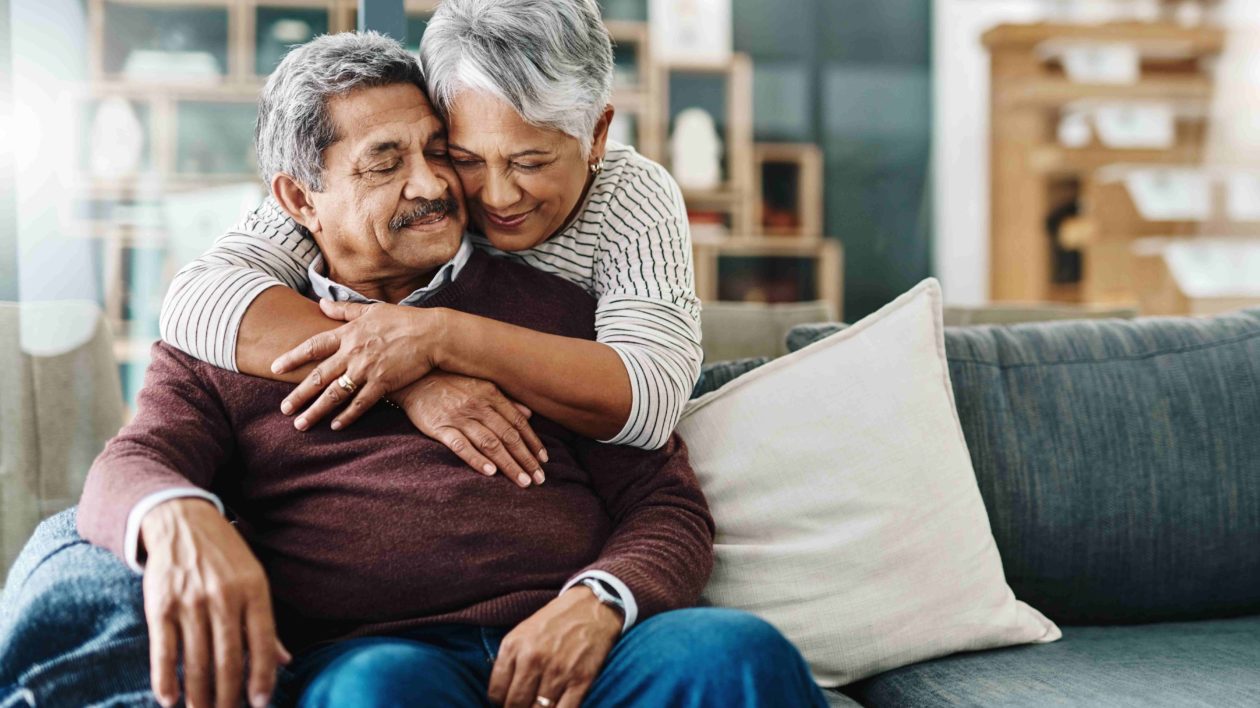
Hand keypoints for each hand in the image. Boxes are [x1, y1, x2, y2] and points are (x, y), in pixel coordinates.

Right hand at [140, 499, 290, 707]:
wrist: (181, 521)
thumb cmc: (224, 556)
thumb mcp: (254, 580)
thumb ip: (266, 623)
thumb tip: (285, 661)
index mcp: (254, 591)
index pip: (263, 644)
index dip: (262, 679)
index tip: (260, 704)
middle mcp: (224, 598)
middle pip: (228, 660)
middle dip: (229, 696)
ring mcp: (191, 602)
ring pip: (196, 662)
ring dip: (199, 695)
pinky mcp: (160, 606)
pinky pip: (164, 651)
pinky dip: (166, 680)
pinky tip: (170, 699)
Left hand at [272, 300, 445, 430]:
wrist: (431, 334)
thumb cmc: (403, 320)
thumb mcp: (371, 310)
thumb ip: (344, 310)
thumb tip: (321, 303)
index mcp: (348, 333)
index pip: (313, 346)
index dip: (293, 357)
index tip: (275, 368)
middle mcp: (353, 353)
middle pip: (319, 376)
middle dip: (299, 394)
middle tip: (284, 409)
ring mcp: (367, 370)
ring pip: (335, 394)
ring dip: (316, 411)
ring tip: (301, 424)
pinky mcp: (383, 383)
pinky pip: (361, 404)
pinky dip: (347, 416)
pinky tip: (335, 426)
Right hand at [395, 372, 548, 487]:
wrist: (412, 377)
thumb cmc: (450, 382)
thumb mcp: (480, 384)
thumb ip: (505, 400)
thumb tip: (529, 414)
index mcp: (491, 395)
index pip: (518, 423)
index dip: (533, 442)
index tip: (544, 460)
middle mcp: (479, 406)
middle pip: (508, 436)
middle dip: (526, 459)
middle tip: (539, 479)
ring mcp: (459, 417)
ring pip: (490, 443)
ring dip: (509, 464)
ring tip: (523, 481)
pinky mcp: (440, 427)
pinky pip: (461, 445)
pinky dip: (476, 459)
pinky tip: (490, 472)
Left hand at [488, 585, 621, 707]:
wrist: (592, 606)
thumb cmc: (555, 620)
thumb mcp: (523, 631)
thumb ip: (509, 659)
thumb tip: (501, 692)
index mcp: (514, 646)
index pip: (496, 692)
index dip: (500, 701)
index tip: (508, 700)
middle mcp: (533, 659)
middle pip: (514, 705)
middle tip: (523, 705)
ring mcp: (557, 671)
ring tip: (539, 706)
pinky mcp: (581, 680)